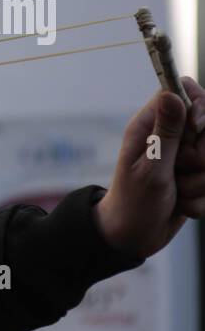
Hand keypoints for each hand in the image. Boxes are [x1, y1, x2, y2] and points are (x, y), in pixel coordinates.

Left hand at [94, 76, 204, 258]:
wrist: (132, 238)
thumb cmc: (132, 203)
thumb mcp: (151, 168)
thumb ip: (167, 133)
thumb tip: (172, 94)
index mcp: (151, 126)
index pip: (185, 92)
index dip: (200, 106)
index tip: (196, 127)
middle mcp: (169, 138)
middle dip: (203, 154)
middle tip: (182, 169)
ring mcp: (184, 158)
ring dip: (201, 182)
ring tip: (178, 191)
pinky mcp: (196, 178)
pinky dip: (200, 198)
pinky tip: (181, 204)